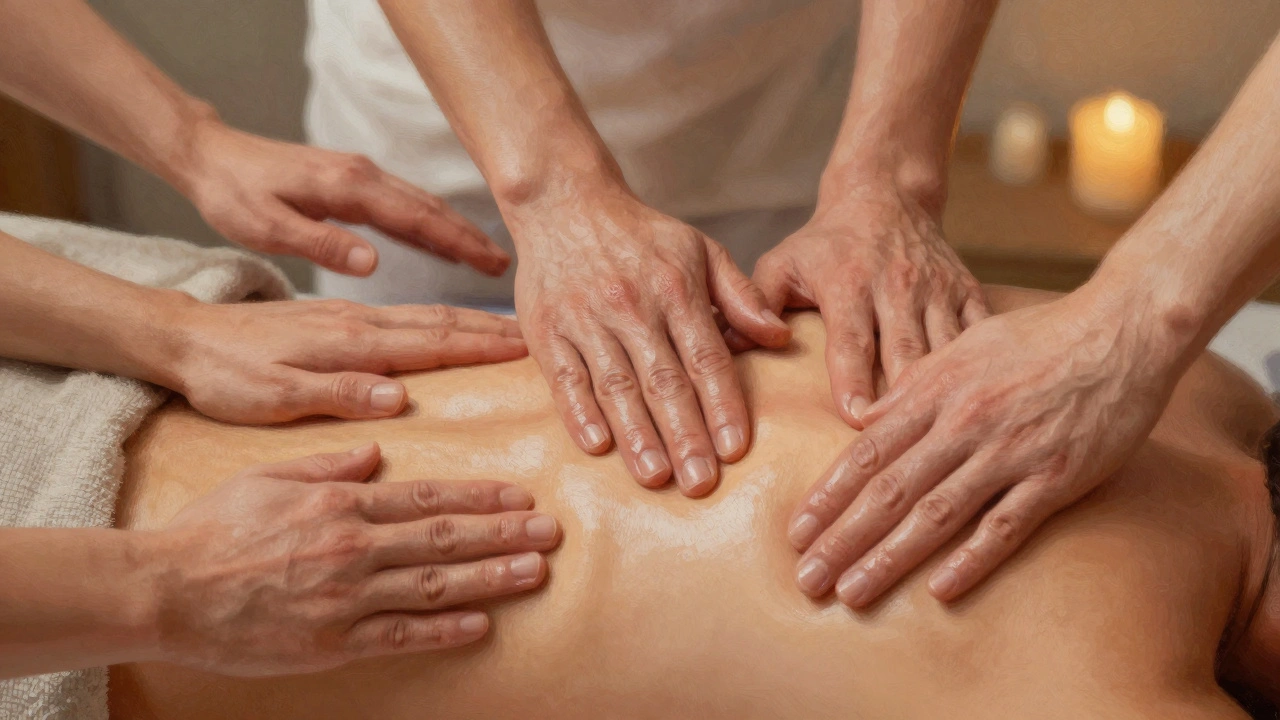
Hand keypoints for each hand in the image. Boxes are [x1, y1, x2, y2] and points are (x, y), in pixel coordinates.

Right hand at [151, 443, 559, 675]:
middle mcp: (353, 547)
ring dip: (490, 577)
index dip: (480, 495)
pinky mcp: (332, 641)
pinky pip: (400, 635)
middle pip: (444, 537)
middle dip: (503, 532)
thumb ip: (329, 462)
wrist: (164, 589)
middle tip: (551, 530)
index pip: (427, 496)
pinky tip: (483, 624)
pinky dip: (444, 630)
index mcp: (341, 502)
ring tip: (535, 571)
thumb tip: (377, 449)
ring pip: (434, 584)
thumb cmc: (213, 528)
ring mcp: (346, 596)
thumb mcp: (270, 475)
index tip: (520, 494)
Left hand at [152, 296, 525, 423]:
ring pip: (425, 311)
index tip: (527, 350)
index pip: (431, 340)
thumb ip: (335, 393)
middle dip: (491, 327)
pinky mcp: (337, 314)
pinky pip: (404, 313)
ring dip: (471, 318)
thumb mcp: (271, 396)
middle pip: (439, 319)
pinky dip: (439, 317)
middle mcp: (357, 319)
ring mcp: (349, 312)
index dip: (481, 346)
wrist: (183, 337)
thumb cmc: (223, 374)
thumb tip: (397, 399)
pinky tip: (448, 324)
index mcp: (348, 339)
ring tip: (510, 327)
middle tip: (538, 337)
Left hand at [178, 119, 509, 276]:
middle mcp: (363, 175)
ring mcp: (360, 176)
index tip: (492, 264)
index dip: (458, 243)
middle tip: (505, 266)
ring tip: (486, 259)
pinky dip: (429, 224)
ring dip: (455, 231)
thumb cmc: (233, 194)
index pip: (417, 218)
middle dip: (470, 237)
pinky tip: (441, 244)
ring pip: (420, 204)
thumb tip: (373, 262)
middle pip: (430, 208)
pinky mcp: (352, 182)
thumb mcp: (267, 226)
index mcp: (349, 187)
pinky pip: (402, 204)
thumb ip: (321, 243)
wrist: (210, 156)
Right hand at [508, 188, 790, 495]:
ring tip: (656, 478)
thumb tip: (779, 338)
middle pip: (664, 380)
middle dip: (685, 435)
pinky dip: (579, 413)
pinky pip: (565, 377)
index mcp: (676, 289)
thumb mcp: (700, 249)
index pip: (706, 357)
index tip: (736, 449)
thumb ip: (741, 295)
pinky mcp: (546, 329)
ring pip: (617, 385)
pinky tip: (598, 446)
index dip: (722, 404)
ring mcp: (586, 319)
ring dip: (637, 435)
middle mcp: (633, 306)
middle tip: (701, 482)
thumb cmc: (640, 235)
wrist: (564, 201)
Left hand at [750, 186, 987, 424]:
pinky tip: (984, 404)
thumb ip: (754, 303)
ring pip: (948, 348)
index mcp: (849, 283)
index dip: (854, 381)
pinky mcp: (968, 292)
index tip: (856, 420)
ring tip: (947, 435)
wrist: (886, 195)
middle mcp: (897, 286)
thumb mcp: (782, 263)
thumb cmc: (825, 244)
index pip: (851, 340)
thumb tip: (725, 342)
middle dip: (906, 399)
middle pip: (906, 351)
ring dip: (948, 391)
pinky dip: (983, 367)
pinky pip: (981, 335)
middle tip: (902, 445)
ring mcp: (938, 290)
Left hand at [787, 289, 1177, 606]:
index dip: (828, 496)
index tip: (796, 532)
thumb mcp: (960, 348)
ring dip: (889, 557)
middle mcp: (963, 424)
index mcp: (935, 393)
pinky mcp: (1057, 475)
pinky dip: (972, 558)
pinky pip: (1007, 525)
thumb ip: (911, 388)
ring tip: (852, 592)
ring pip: (937, 513)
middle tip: (807, 578)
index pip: (866, 453)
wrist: (1121, 328)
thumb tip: (863, 419)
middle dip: (842, 538)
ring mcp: (1009, 451)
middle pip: (889, 490)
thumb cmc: (1037, 337)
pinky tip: (940, 590)